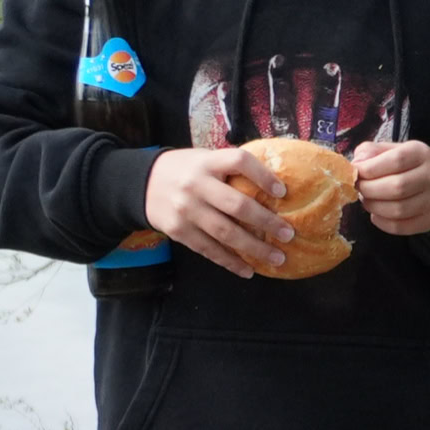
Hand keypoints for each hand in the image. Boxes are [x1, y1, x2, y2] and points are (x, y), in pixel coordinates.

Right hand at [145, 146, 291, 276]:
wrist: (141, 184)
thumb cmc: (185, 170)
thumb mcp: (204, 158)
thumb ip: (230, 169)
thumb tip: (273, 185)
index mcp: (207, 162)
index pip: (239, 162)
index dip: (263, 176)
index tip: (282, 192)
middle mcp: (196, 185)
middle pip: (237, 205)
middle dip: (266, 222)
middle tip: (288, 234)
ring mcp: (186, 210)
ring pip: (225, 233)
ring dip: (254, 249)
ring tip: (276, 258)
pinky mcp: (179, 231)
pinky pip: (209, 250)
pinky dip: (230, 262)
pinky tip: (248, 270)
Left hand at [353, 137, 429, 237]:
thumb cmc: (412, 165)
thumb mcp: (395, 150)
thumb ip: (373, 152)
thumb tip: (356, 163)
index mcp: (421, 154)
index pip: (395, 161)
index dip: (370, 168)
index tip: (355, 172)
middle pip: (396, 187)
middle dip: (369, 189)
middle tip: (358, 188)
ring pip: (397, 209)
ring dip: (374, 207)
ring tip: (367, 201)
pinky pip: (401, 226)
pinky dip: (382, 222)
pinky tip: (376, 214)